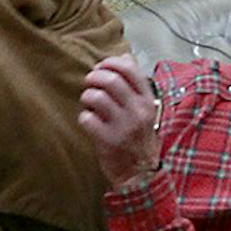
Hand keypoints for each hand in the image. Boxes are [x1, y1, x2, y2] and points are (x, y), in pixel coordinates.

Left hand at [78, 55, 159, 188]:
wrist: (140, 174)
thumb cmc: (139, 138)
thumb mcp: (145, 109)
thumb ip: (135, 84)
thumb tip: (125, 56)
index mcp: (147, 100)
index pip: (130, 68)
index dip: (110, 62)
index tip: (101, 67)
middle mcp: (137, 111)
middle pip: (110, 80)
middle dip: (94, 77)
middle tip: (90, 83)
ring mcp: (123, 127)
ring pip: (96, 97)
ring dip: (87, 97)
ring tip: (88, 103)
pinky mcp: (108, 141)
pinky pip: (87, 119)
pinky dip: (84, 118)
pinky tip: (89, 122)